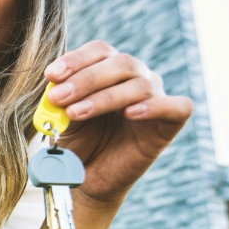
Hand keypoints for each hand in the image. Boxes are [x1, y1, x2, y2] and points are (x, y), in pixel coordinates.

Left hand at [42, 41, 193, 206]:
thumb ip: (59, 102)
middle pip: (121, 63)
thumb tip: (54, 87)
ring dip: (104, 97)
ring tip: (75, 113)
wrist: (91, 177)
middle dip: (85, 79)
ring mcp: (156, 98)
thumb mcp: (62, 119)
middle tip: (58, 97)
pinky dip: (155, 106)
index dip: (77, 59)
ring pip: (140, 85)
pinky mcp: (171, 123)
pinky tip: (131, 113)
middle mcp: (136, 77)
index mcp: (109, 68)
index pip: (100, 50)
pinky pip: (177, 107)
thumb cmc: (79, 142)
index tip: (51, 75)